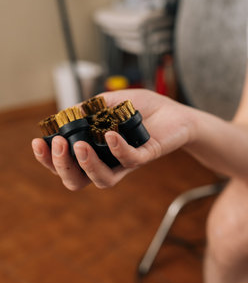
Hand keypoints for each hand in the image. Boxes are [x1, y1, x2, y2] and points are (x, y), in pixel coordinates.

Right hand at [32, 89, 191, 190]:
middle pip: (78, 180)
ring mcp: (126, 162)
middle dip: (62, 166)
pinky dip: (117, 148)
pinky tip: (110, 134)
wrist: (174, 111)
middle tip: (60, 145)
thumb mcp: (110, 102)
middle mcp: (108, 161)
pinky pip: (130, 160)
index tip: (37, 143)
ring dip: (87, 166)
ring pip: (102, 180)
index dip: (48, 159)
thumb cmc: (141, 108)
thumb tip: (65, 114)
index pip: (66, 163)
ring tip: (79, 146)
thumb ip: (89, 108)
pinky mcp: (146, 156)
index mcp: (94, 150)